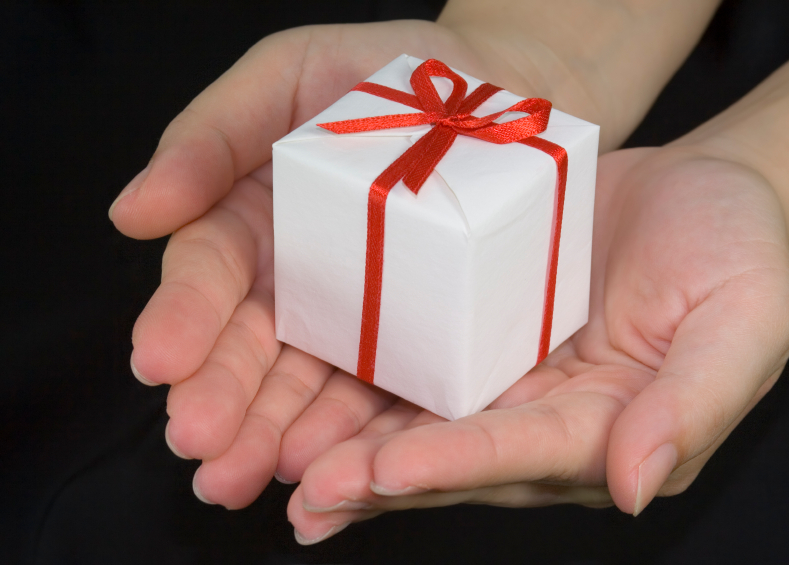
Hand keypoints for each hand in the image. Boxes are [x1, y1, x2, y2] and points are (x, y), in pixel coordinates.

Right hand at [110, 20, 595, 506]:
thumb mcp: (291, 75)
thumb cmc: (391, 74)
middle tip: (200, 442)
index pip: (208, 276)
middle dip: (221, 397)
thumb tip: (131, 212)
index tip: (159, 360)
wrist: (504, 97)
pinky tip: (330, 462)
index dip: (181, 318)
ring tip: (248, 474)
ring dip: (274, 433)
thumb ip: (212, 135)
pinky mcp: (420, 339)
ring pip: (307, 385)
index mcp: (256, 221)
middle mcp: (299, 281)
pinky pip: (385, 389)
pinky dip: (354, 430)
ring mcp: (359, 318)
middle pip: (249, 347)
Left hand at [284, 146, 788, 543]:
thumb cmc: (731, 252)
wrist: (695, 189)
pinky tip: (302, 397)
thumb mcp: (742, 321)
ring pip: (418, 421)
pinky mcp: (472, 330)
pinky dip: (359, 385)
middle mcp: (541, 417)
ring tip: (283, 464)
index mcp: (605, 428)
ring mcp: (502, 376)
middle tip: (307, 491)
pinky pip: (413, 365)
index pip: (524, 455)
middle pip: (455, 455)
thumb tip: (635, 486)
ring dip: (350, 446)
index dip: (457, 463)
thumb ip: (694, 406)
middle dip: (380, 476)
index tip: (388, 471)